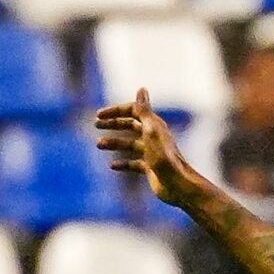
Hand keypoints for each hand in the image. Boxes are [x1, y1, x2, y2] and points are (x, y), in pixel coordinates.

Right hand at [96, 90, 200, 208]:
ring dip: (114, 143)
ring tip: (98, 145)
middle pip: (131, 126)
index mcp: (154, 126)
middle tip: (96, 125)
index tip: (99, 115)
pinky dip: (123, 163)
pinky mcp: (151, 168)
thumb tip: (141, 88)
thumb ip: (144, 111)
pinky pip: (134, 163)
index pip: (134, 111)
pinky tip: (112, 166)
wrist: (177, 185)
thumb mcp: (151, 131)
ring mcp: (152, 153)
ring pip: (130, 144)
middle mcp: (153, 137)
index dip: (116, 111)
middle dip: (113, 123)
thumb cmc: (164, 158)